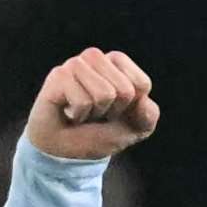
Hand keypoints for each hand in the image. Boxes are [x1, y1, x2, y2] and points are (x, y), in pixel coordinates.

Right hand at [29, 49, 161, 160]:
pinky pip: (83, 102)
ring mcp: (75, 64)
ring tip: (82, 112)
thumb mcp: (134, 129)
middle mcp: (95, 57)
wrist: (64, 149)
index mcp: (117, 62)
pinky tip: (68, 112)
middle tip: (95, 113)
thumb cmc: (98, 132)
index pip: (142, 84)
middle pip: (125, 90)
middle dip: (113, 112)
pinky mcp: (58, 76)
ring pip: (104, 94)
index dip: (132, 108)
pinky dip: (78, 116)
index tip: (114, 111)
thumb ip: (148, 115)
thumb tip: (143, 100)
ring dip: (94, 114)